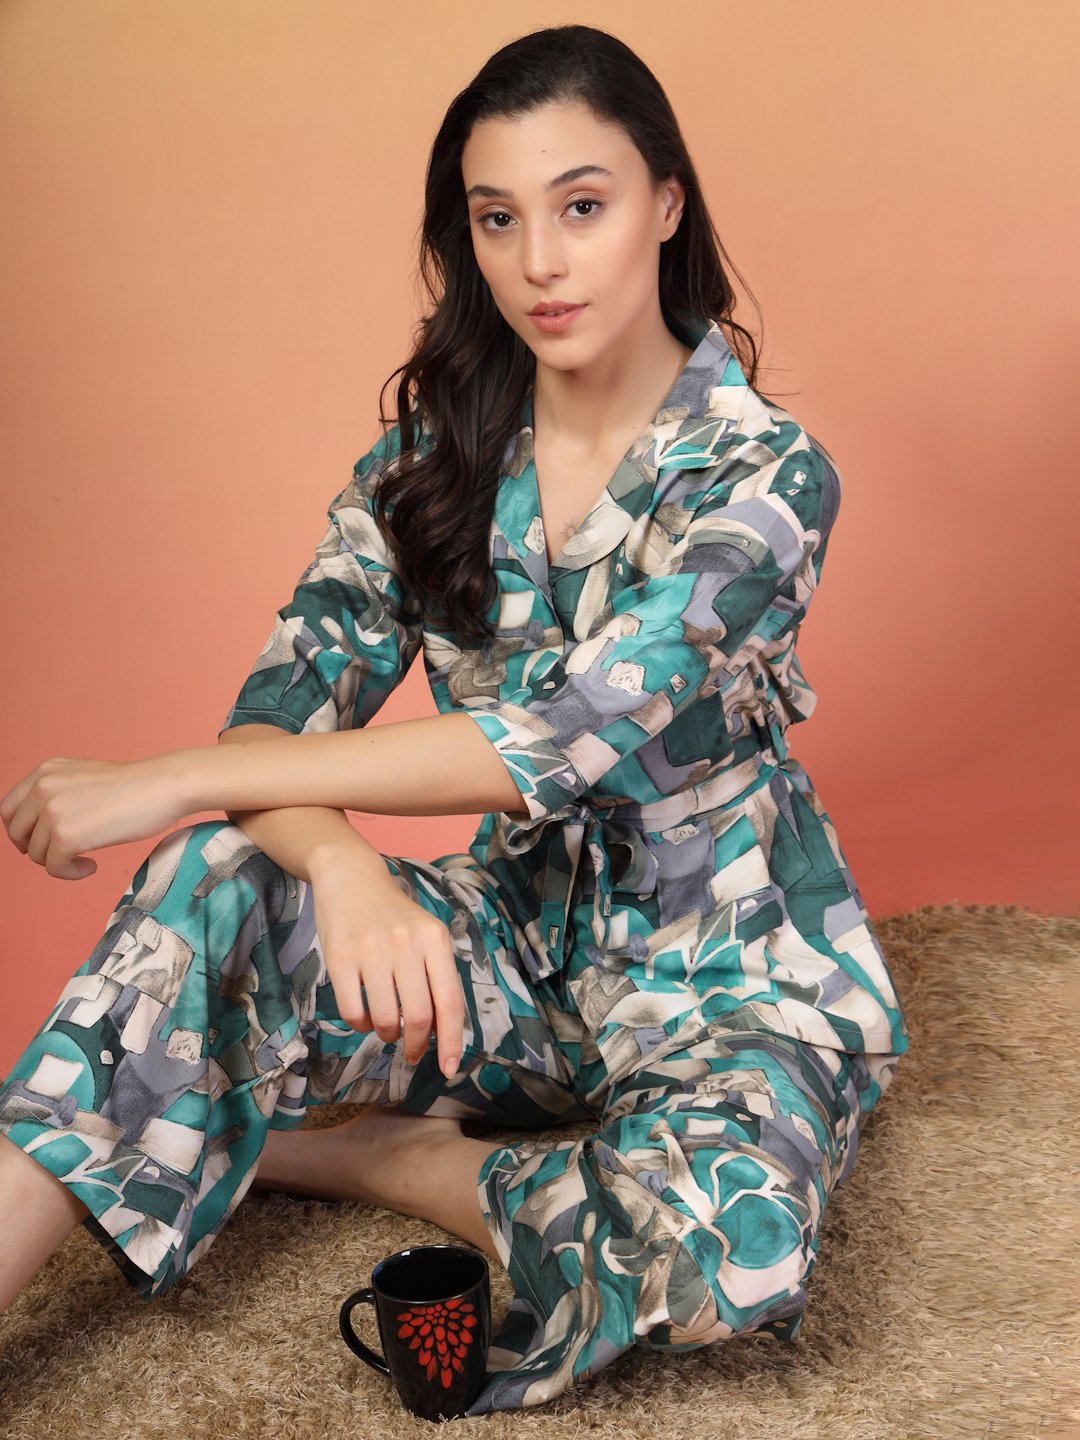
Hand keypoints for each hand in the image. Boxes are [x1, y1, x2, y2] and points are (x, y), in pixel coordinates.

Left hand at [0, 754, 189, 879]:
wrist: (163, 786)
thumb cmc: (135, 786)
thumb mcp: (84, 778)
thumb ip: (58, 793)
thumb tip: (41, 826)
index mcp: (46, 771)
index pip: (9, 808)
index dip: (20, 830)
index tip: (37, 841)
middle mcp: (43, 787)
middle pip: (16, 832)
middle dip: (36, 848)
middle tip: (60, 855)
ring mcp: (53, 811)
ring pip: (36, 853)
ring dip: (58, 862)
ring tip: (85, 858)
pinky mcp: (66, 836)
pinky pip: (54, 867)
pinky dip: (71, 873)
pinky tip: (91, 866)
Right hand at [309, 852, 465, 1079]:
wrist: (350, 876)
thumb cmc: (394, 914)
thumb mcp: (425, 935)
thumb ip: (436, 976)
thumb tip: (441, 1031)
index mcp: (435, 940)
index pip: (450, 1002)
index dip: (451, 1041)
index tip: (448, 1068)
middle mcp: (407, 945)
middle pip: (419, 1017)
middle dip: (416, 1045)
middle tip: (411, 1052)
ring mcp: (372, 951)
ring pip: (386, 1019)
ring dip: (387, 1034)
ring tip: (386, 1027)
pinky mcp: (340, 958)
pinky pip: (354, 1012)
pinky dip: (361, 1025)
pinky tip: (365, 1015)